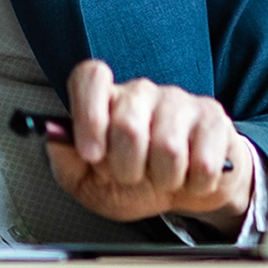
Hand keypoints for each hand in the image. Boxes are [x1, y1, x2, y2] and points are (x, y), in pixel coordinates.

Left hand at [44, 59, 252, 234]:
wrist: (186, 192)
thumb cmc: (135, 183)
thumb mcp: (89, 183)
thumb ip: (65, 160)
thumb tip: (53, 134)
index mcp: (107, 100)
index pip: (91, 76)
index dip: (88, 113)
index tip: (90, 152)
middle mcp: (142, 92)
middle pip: (128, 123)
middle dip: (126, 168)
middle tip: (131, 176)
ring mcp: (180, 102)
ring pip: (167, 147)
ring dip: (162, 179)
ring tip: (161, 177)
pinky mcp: (214, 119)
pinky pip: (203, 162)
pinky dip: (193, 184)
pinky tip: (189, 177)